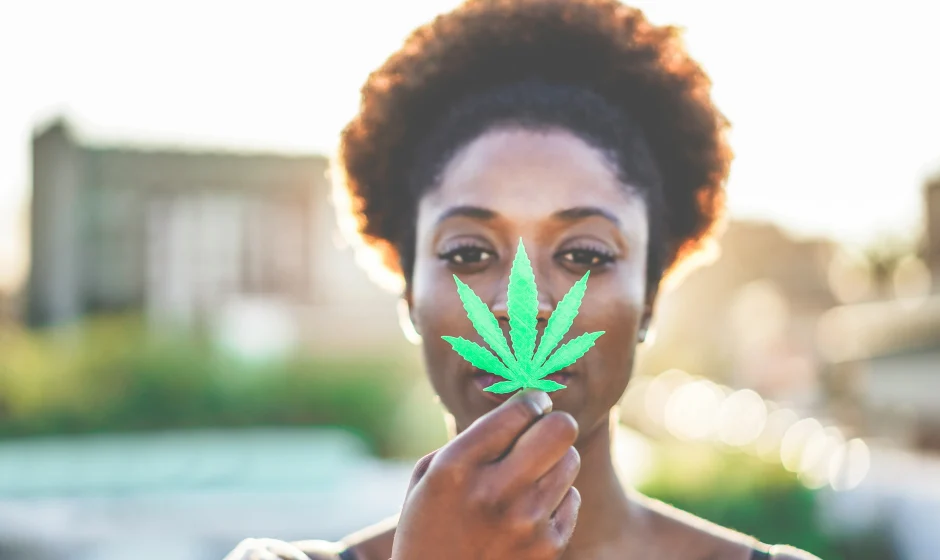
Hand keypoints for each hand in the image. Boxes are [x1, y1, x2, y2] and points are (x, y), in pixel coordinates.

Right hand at [392, 390, 580, 559]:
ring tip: (530, 476)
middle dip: (555, 422)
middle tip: (545, 429)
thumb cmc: (428, 525)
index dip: (533, 400)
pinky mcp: (549, 547)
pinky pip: (572, 498)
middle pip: (560, 429)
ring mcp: (526, 523)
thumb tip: (525, 405)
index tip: (535, 403)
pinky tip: (530, 510)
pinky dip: (556, 498)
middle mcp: (494, 492)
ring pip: (570, 460)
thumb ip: (472, 438)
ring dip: (554, 460)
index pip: (518, 411)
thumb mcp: (428, 476)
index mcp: (457, 468)